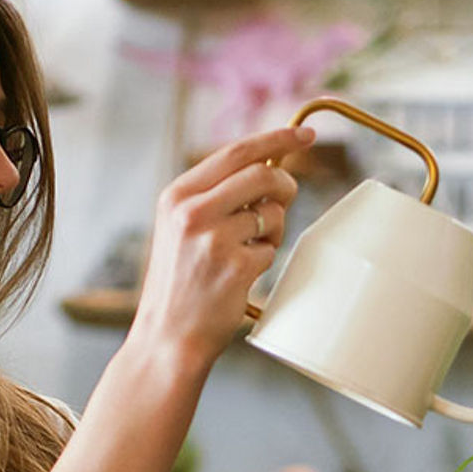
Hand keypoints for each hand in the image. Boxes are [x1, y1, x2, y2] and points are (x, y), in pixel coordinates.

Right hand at [128, 126, 311, 368]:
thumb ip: (214, 196)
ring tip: (247, 251)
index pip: (236, 152)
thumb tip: (267, 167)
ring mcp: (213, 238)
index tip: (306, 135)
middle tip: (286, 199)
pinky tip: (239, 276)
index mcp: (177, 196)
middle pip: (262, 175)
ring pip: (272, 213)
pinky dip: (263, 260)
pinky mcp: (235, 265)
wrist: (166, 336)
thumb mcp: (179, 228)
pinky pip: (271, 249)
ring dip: (272, 231)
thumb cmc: (179, 283)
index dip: (277, 138)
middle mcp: (192, 211)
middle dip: (285, 185)